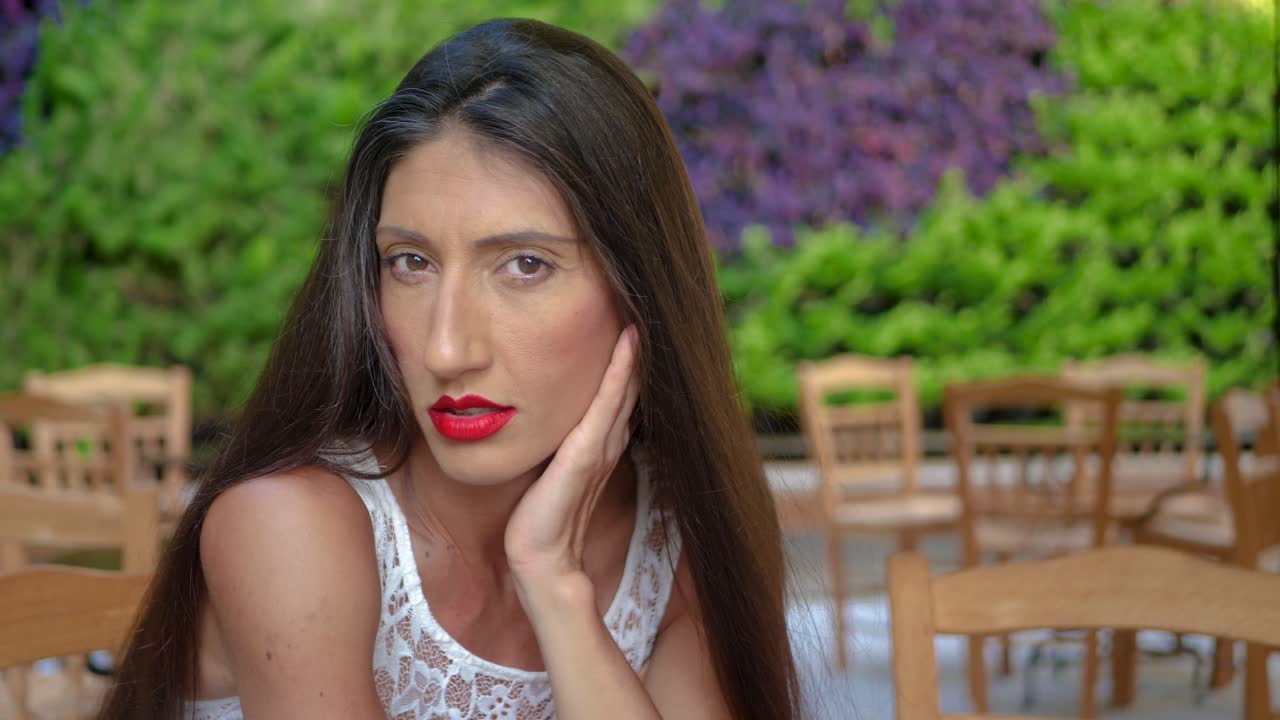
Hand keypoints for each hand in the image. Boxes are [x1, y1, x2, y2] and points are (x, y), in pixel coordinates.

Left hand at [504, 325, 639, 591]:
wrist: (540, 558)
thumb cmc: (539, 515)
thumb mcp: (550, 467)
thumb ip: (558, 441)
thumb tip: (544, 410)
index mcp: (599, 443)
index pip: (618, 391)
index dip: (629, 357)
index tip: (634, 319)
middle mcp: (607, 440)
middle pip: (630, 384)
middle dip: (639, 347)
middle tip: (648, 304)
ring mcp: (600, 445)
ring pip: (625, 387)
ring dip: (637, 350)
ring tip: (646, 312)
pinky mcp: (586, 453)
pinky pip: (608, 403)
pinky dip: (621, 371)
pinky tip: (629, 344)